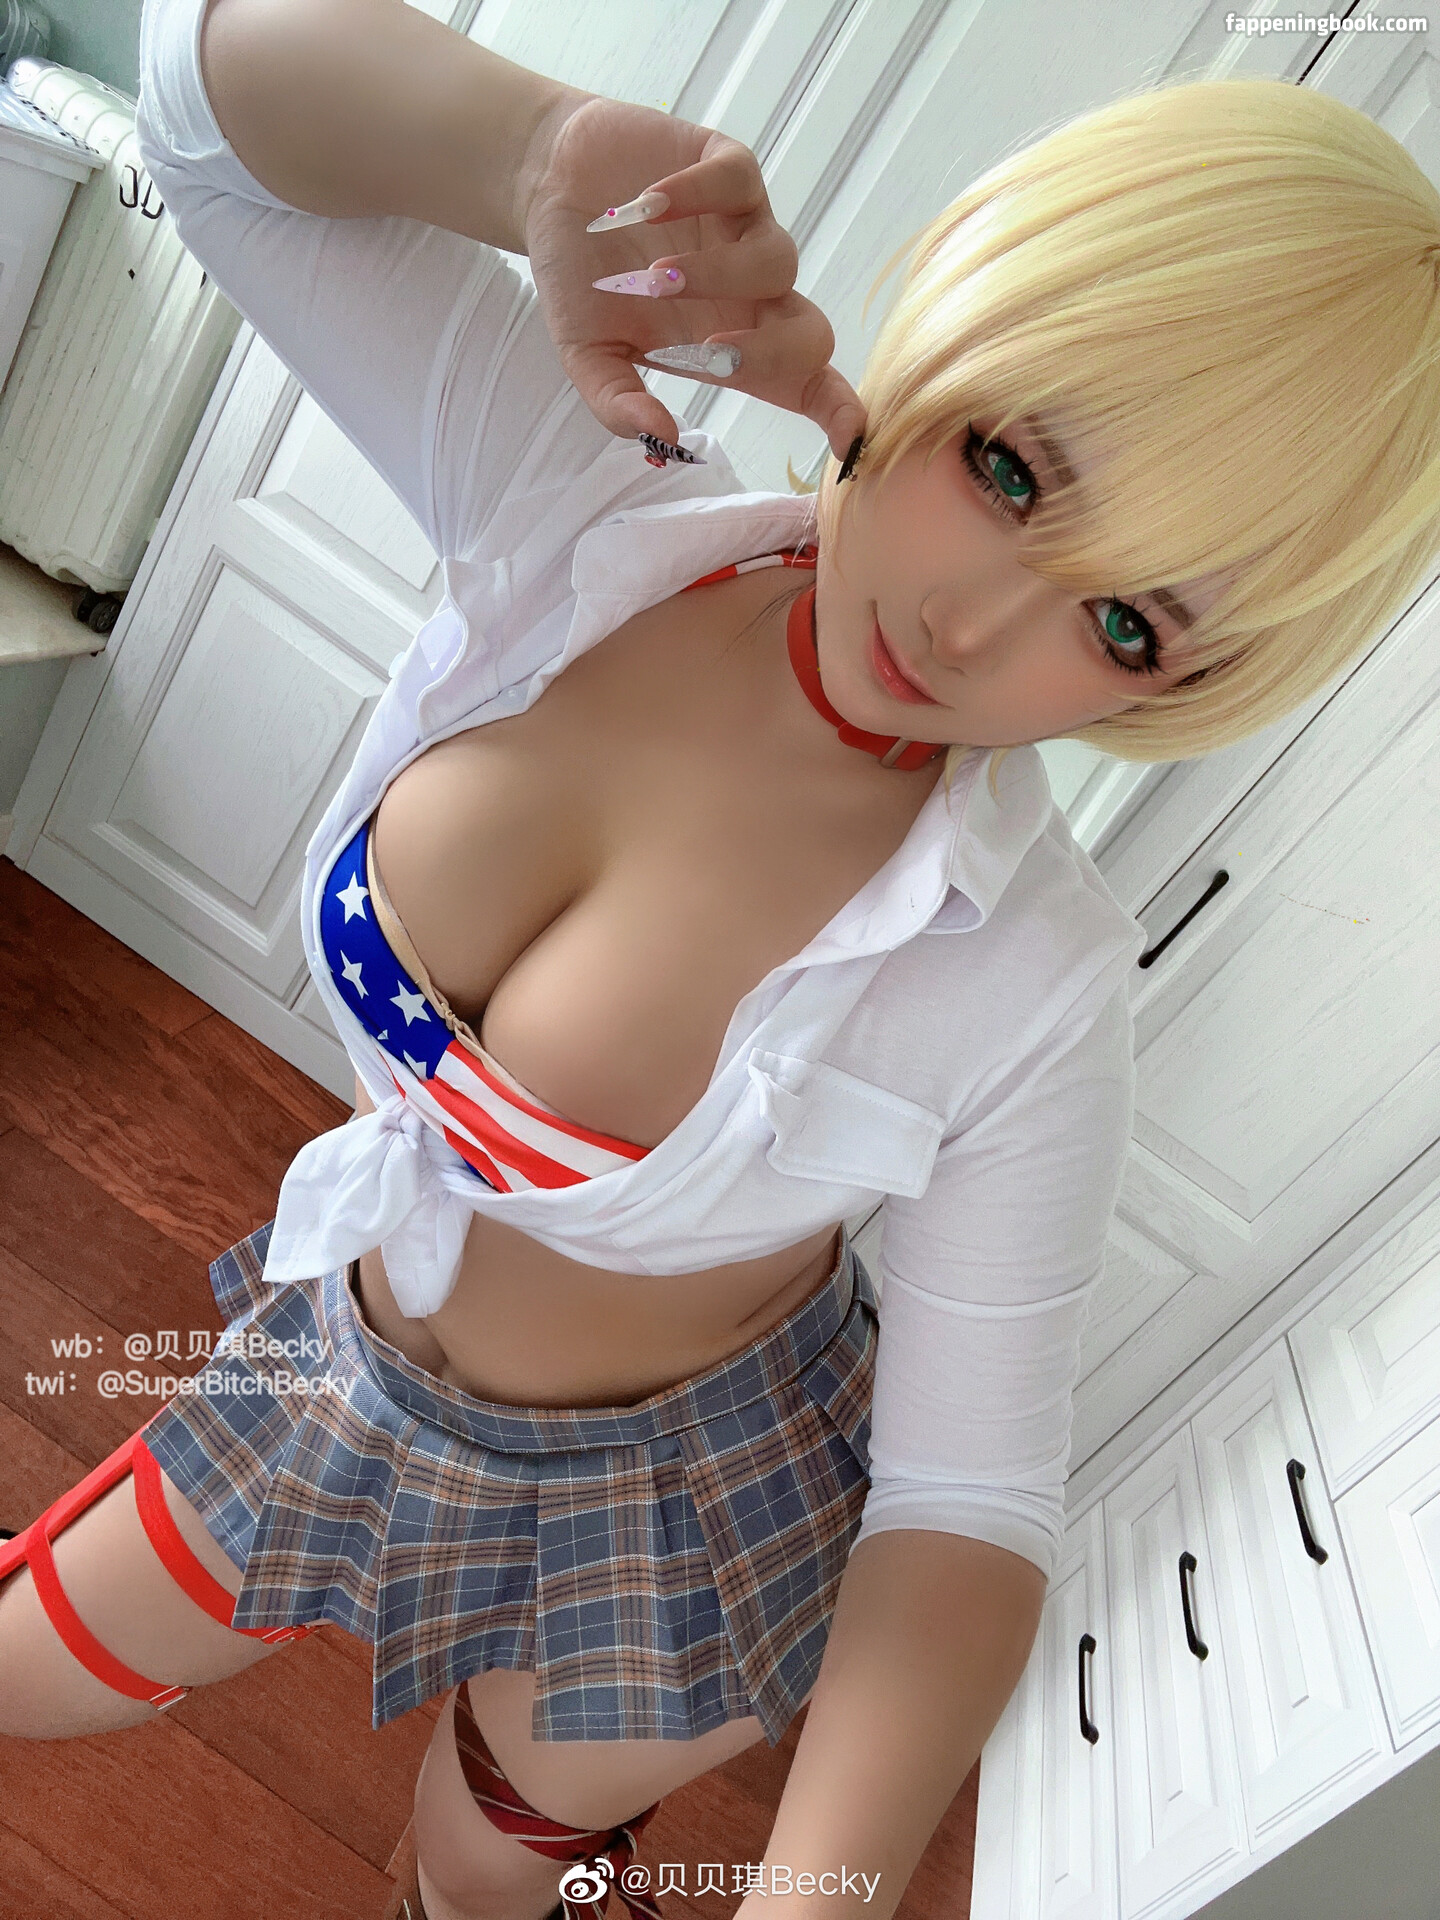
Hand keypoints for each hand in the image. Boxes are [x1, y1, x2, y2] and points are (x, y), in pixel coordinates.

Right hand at [520, 93, 865, 458]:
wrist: (550, 190)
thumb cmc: (582, 282)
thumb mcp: (588, 356)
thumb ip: (618, 403)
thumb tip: (660, 439)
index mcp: (734, 346)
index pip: (805, 383)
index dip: (836, 411)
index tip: (849, 441)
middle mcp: (755, 293)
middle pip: (812, 333)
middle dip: (769, 353)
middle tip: (708, 356)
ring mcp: (746, 227)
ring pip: (777, 261)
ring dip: (714, 278)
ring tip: (652, 278)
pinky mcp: (728, 167)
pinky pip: (737, 183)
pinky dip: (692, 196)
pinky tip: (643, 209)